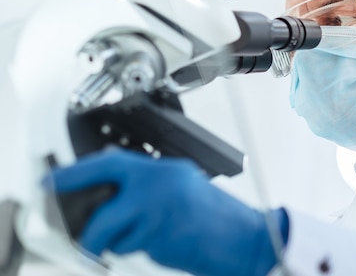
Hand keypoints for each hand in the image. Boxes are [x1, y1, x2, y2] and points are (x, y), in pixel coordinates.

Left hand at [44, 149, 286, 275]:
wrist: (247, 240)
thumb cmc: (218, 221)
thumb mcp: (183, 191)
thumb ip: (149, 188)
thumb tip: (109, 198)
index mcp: (166, 170)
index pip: (111, 161)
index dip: (76, 171)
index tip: (52, 181)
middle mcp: (159, 181)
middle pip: (100, 186)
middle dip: (79, 205)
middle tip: (69, 220)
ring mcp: (157, 206)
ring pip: (107, 224)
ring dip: (110, 239)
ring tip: (139, 239)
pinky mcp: (157, 232)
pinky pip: (125, 244)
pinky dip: (132, 249)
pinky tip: (158, 245)